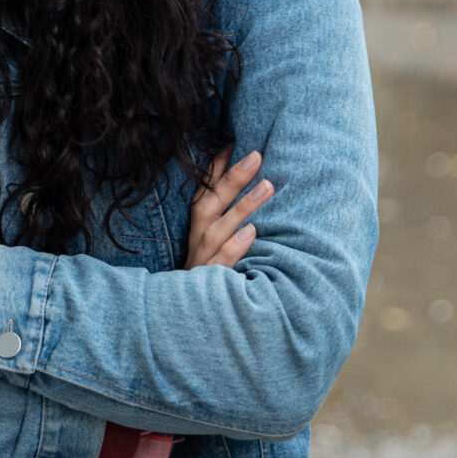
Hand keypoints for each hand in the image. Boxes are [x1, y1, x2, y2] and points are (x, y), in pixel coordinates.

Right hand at [184, 145, 271, 268]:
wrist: (189, 316)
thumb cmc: (209, 270)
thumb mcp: (213, 239)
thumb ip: (226, 213)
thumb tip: (248, 181)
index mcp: (198, 224)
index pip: (205, 189)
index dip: (216, 166)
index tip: (233, 141)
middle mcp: (198, 238)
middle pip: (212, 201)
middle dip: (233, 178)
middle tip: (258, 155)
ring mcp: (203, 258)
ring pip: (220, 228)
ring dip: (242, 206)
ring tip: (267, 186)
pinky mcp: (210, 280)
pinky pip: (221, 262)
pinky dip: (234, 246)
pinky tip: (252, 233)